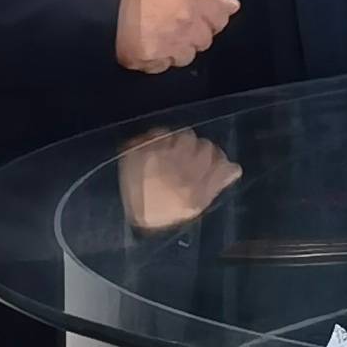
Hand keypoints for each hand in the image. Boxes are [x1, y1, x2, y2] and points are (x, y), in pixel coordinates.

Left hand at [115, 127, 244, 234]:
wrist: (114, 213)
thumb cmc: (155, 214)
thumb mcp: (189, 210)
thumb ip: (214, 187)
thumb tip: (233, 169)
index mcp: (194, 196)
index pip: (225, 165)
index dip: (219, 162)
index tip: (211, 164)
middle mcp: (181, 178)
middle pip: (207, 148)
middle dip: (200, 151)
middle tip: (188, 159)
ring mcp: (160, 161)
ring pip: (187, 136)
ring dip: (182, 142)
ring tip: (171, 153)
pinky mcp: (141, 150)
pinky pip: (161, 132)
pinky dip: (161, 138)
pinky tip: (155, 148)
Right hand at [116, 0, 238, 73]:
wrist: (99, 0)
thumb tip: (232, 6)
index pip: (222, 17)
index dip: (211, 16)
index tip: (200, 14)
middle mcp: (187, 24)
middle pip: (206, 39)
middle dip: (195, 32)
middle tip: (174, 22)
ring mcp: (170, 45)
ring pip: (187, 56)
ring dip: (179, 48)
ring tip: (159, 34)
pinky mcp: (151, 60)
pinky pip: (164, 66)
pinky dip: (159, 59)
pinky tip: (148, 44)